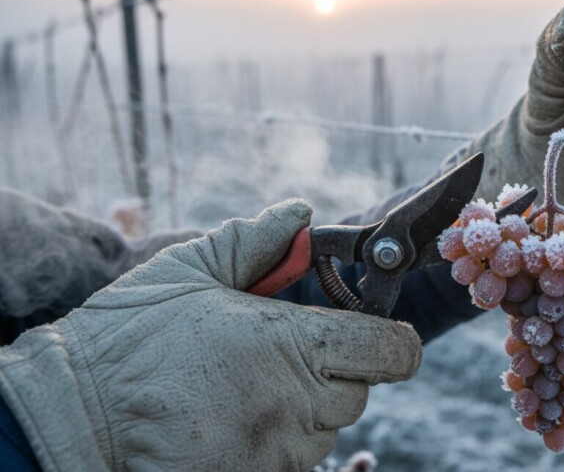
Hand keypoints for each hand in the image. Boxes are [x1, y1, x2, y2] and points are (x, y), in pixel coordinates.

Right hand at [0, 199, 421, 471]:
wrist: (73, 416)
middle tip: (286, 352)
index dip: (392, 339)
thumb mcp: (190, 268)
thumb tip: (302, 213)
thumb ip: (257, 240)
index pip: (394, 351)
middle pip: (362, 390)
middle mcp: (297, 403)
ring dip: (307, 407)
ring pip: (329, 429)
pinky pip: (296, 459)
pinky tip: (236, 417)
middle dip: (338, 369)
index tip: (375, 331)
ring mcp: (279, 450)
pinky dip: (280, 439)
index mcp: (293, 343)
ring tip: (249, 385)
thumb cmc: (131, 337)